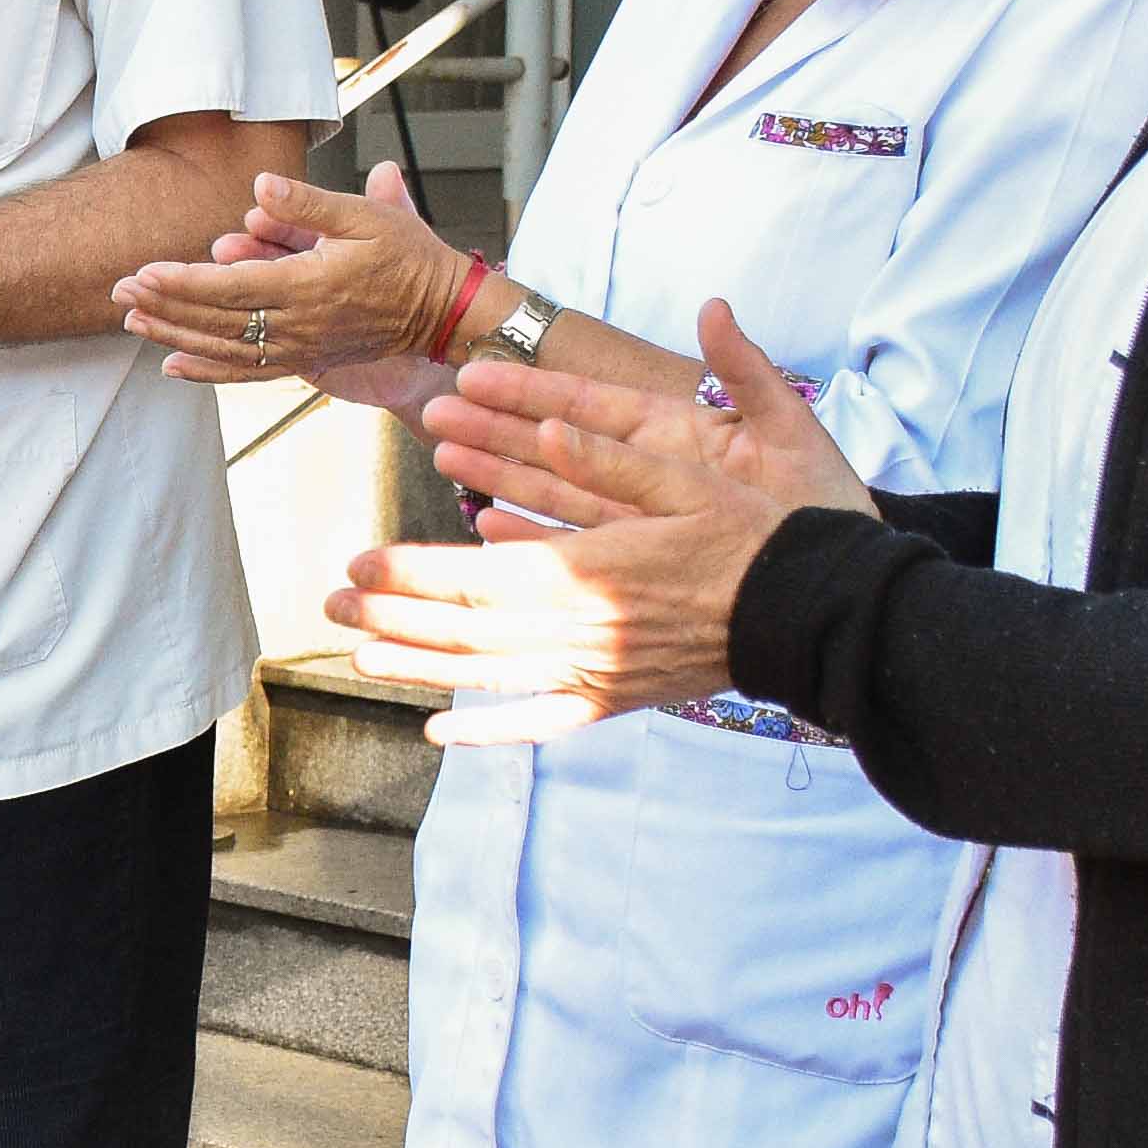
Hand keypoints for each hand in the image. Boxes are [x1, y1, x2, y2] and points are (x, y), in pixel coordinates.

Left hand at [115, 165, 463, 388]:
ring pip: (223, 349)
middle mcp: (299, 326)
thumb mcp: (366, 215)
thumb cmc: (408, 255)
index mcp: (308, 287)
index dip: (182, 281)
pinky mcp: (306, 361)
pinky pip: (247, 372)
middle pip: (215, 321)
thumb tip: (259, 185)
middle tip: (118, 291)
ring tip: (132, 322)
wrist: (443, 310)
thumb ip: (308, 203)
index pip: (230, 287)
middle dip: (163, 306)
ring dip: (174, 336)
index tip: (142, 272)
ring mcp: (301, 349)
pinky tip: (173, 365)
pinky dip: (206, 371)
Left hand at [331, 305, 867, 740]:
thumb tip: (547, 418)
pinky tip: (441, 729)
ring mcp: (599, 674)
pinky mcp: (616, 699)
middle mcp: (586, 632)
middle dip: (391, 615)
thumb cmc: (757, 533)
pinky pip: (541, 722)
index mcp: (594, 572)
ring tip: (358, 653)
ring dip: (418, 665)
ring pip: (490, 676)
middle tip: (331, 599)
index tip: (359, 559)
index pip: (479, 578)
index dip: (411, 572)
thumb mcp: (691, 473)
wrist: (816, 611)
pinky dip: (488, 728)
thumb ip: (612, 451)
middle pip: (468, 630)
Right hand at [418, 297, 873, 542]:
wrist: (845, 575)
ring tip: (444, 455)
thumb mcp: (789, 426)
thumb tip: (715, 306)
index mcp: (676, 431)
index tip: (477, 370)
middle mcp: (648, 472)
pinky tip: (489, 529)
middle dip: (493, 427)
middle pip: (556, 444)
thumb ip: (746, 369)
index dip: (531, 386)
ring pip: (554, 491)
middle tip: (434, 411)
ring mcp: (641, 517)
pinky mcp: (642, 561)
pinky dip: (532, 539)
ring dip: (498, 475)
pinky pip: (575, 546)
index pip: (589, 401)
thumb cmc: (823, 499)